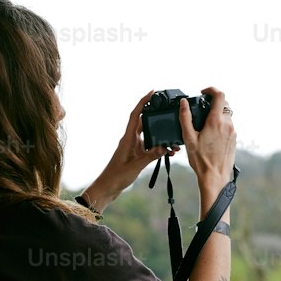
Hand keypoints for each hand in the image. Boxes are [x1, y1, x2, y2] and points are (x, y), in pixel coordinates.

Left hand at [80, 91, 177, 213]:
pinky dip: (158, 147)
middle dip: (157, 117)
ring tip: (173, 142)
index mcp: (127, 138)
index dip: (143, 102)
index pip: (136, 115)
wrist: (107, 188)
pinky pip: (149, 146)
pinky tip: (167, 152)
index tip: (151, 92)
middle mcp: (130, 140)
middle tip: (169, 114)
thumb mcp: (136, 166)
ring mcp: (133, 146)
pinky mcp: (135, 154)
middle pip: (145, 122)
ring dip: (160, 136)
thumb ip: (150, 156)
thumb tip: (164, 147)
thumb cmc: (116, 176)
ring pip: (149, 135)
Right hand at [180, 87, 236, 201]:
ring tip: (204, 126)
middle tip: (201, 110)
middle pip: (223, 104)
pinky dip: (220, 125)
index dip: (211, 89)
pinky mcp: (234, 139)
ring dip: (216, 115)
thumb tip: (184, 103)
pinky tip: (210, 136)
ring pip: (226, 115)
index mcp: (216, 121)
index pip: (219, 95)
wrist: (215, 177)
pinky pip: (228, 125)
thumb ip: (185, 118)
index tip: (203, 92)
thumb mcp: (189, 138)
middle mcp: (227, 124)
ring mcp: (233, 132)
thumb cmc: (201, 160)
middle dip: (212, 104)